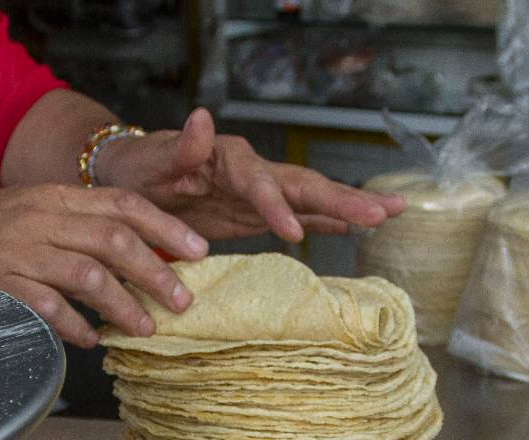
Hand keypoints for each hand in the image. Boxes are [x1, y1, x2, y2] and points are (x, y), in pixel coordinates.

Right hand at [0, 184, 208, 347]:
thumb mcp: (32, 212)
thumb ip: (80, 226)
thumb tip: (141, 257)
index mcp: (54, 196)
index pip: (122, 203)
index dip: (166, 227)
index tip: (199, 251)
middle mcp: (40, 217)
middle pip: (114, 240)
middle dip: (156, 272)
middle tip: (183, 301)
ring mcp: (17, 249)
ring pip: (87, 275)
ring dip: (124, 305)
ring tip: (146, 328)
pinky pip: (47, 307)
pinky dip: (76, 326)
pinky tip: (92, 340)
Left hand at [96, 108, 405, 241]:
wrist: (135, 180)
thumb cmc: (138, 171)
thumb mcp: (149, 162)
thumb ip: (178, 147)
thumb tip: (200, 118)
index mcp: (227, 158)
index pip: (260, 182)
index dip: (277, 206)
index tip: (293, 232)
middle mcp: (252, 171)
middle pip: (304, 185)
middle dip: (343, 199)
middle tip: (383, 213)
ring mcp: (261, 193)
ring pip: (313, 198)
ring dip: (351, 207)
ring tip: (392, 214)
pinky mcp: (259, 213)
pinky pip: (301, 215)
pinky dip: (329, 222)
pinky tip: (356, 229)